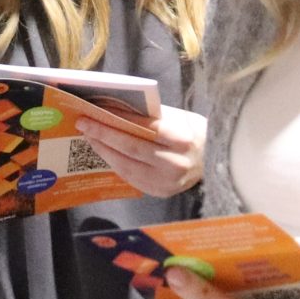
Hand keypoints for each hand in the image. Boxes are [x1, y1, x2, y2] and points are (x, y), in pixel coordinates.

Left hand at [77, 105, 206, 197]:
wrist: (216, 162)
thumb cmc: (194, 133)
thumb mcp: (179, 118)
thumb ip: (151, 115)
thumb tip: (115, 106)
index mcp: (182, 139)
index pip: (144, 127)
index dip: (118, 118)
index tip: (96, 109)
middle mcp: (174, 162)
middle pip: (131, 146)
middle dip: (103, 133)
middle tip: (83, 122)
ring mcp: (167, 181)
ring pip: (126, 164)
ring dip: (104, 149)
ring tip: (89, 136)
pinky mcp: (160, 192)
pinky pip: (130, 176)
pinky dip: (115, 162)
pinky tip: (103, 151)